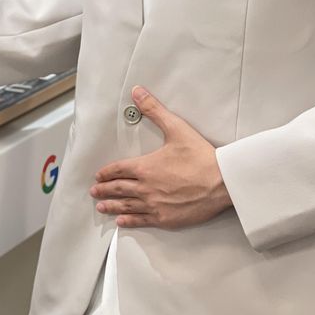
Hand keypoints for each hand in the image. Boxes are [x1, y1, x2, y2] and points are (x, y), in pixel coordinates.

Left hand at [91, 86, 231, 228]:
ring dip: (112, 206)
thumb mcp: (176, 128)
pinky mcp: (166, 219)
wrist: (221, 182)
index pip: (119, 169)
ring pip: (127, 206)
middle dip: (104, 190)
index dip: (107, 172)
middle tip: (94, 191)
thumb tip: (137, 93)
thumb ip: (154, 110)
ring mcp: (155, 205)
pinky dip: (129, 221)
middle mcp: (146, 187)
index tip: (99, 175)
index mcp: (145, 167)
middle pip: (119, 189)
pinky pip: (142, 220)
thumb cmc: (200, 156)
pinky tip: (122, 221)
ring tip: (102, 207)